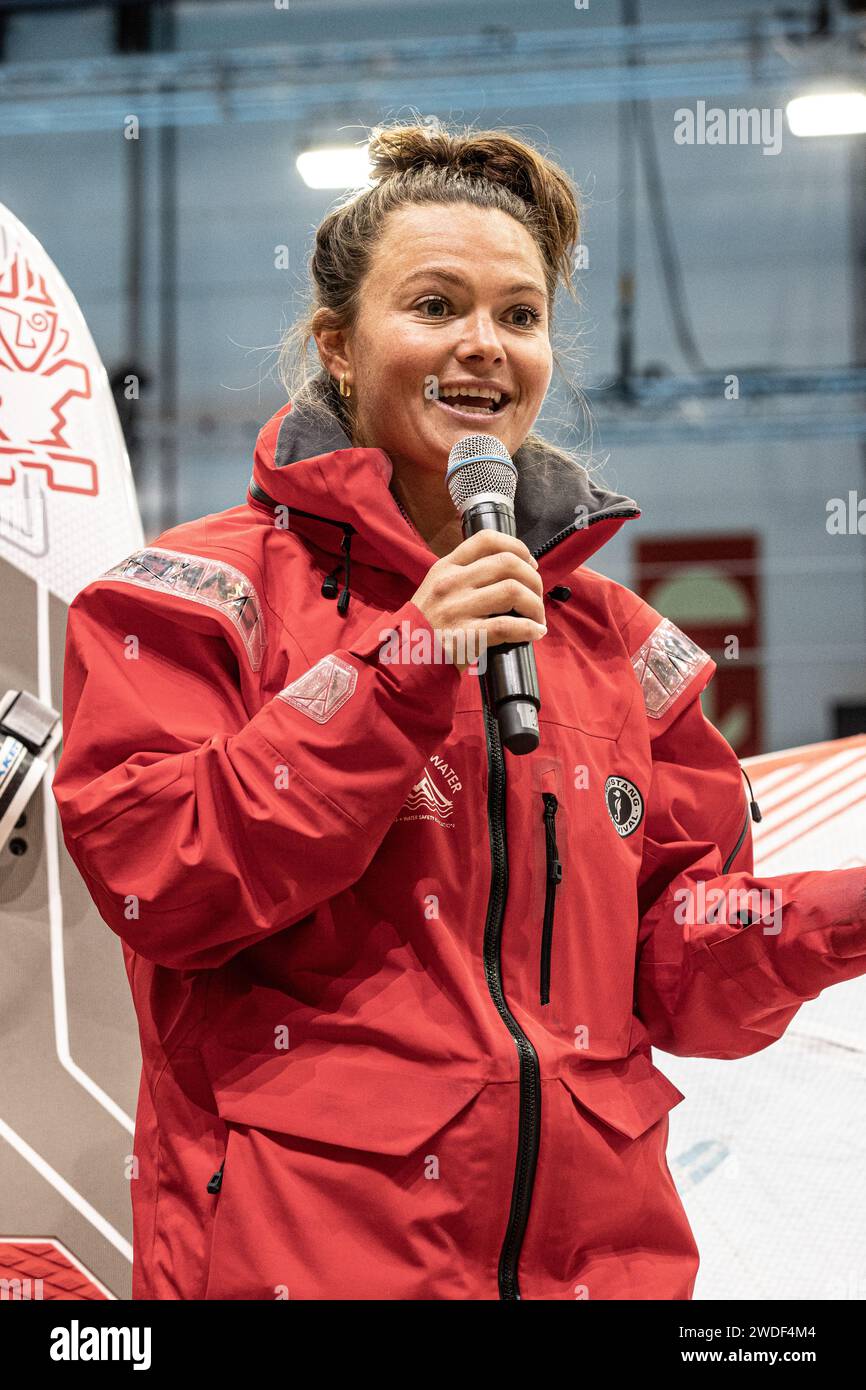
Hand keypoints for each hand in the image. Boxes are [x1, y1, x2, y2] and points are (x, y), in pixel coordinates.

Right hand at [410, 529, 546, 674]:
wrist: (403, 661)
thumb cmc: (423, 628)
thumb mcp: (434, 590)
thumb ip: (462, 578)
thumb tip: (505, 576)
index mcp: (446, 568)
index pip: (486, 540)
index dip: (517, 547)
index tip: (530, 563)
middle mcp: (452, 584)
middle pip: (508, 564)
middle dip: (533, 579)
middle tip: (536, 595)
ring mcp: (458, 609)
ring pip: (513, 592)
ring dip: (534, 605)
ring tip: (537, 617)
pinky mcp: (465, 636)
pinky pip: (508, 626)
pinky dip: (528, 628)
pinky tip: (534, 632)